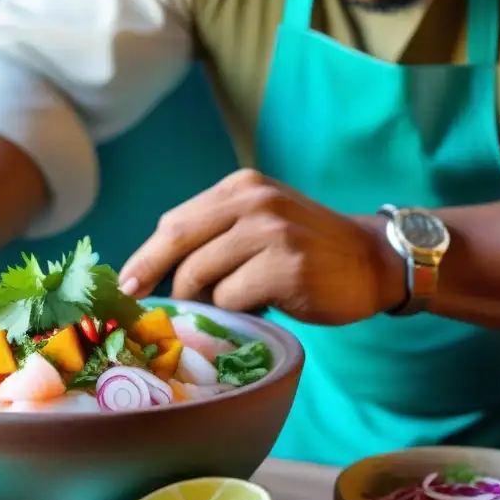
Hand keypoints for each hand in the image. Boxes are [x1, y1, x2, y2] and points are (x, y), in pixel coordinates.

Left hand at [118, 169, 404, 323]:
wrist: (373, 261)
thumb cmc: (308, 250)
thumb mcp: (261, 222)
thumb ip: (215, 235)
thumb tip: (155, 272)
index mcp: (240, 188)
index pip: (175, 222)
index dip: (145, 256)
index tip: (125, 285)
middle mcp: (253, 202)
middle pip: (178, 243)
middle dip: (152, 277)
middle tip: (140, 304)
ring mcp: (271, 233)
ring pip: (201, 276)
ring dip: (208, 300)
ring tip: (235, 303)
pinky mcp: (286, 267)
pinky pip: (232, 299)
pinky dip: (237, 311)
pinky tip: (262, 307)